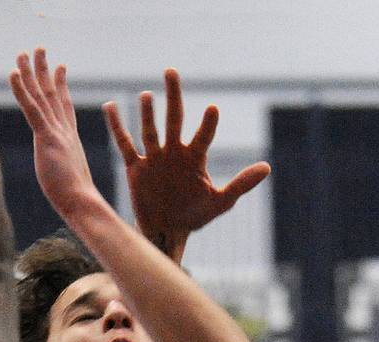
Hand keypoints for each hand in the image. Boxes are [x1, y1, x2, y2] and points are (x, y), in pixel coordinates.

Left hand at [9, 48, 102, 223]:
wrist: (82, 202)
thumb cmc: (79, 199)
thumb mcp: (71, 181)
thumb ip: (68, 175)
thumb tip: (72, 188)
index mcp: (70, 139)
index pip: (64, 106)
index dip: (61, 86)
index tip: (60, 68)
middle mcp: (64, 130)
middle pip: (53, 94)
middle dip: (44, 70)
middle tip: (39, 50)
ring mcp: (56, 132)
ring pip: (41, 95)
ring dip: (31, 72)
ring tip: (24, 52)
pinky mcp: (46, 138)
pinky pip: (31, 108)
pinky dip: (21, 89)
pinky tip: (13, 73)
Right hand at [104, 69, 268, 259]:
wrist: (167, 232)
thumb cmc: (195, 216)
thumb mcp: (220, 202)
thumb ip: (241, 184)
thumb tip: (267, 167)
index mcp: (195, 157)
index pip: (203, 135)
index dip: (208, 123)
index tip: (213, 109)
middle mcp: (174, 152)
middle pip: (174, 119)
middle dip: (173, 96)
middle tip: (171, 72)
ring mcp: (154, 158)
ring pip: (150, 130)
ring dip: (147, 113)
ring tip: (147, 95)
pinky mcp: (136, 168)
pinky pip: (124, 144)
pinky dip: (117, 126)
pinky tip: (111, 106)